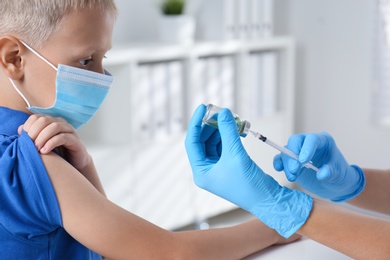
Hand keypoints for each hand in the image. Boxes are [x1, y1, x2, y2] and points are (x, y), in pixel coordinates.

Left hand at [19, 114, 90, 170]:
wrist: (75, 164)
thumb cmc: (58, 153)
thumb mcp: (42, 144)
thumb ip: (32, 137)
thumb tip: (20, 130)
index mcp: (52, 122)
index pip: (37, 117)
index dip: (28, 126)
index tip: (23, 139)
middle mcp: (61, 123)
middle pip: (45, 120)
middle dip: (34, 132)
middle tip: (29, 145)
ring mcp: (69, 130)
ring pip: (54, 127)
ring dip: (42, 137)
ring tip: (37, 149)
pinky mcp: (75, 140)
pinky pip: (63, 137)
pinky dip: (51, 143)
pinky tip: (45, 151)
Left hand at [185, 104, 312, 237]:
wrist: (267, 199)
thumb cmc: (248, 184)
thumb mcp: (235, 154)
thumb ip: (228, 131)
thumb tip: (223, 113)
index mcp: (201, 172)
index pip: (192, 142)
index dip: (196, 123)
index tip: (203, 107)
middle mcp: (206, 170)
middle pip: (203, 141)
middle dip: (212, 125)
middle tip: (220, 111)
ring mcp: (217, 168)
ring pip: (215, 142)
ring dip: (222, 130)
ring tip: (231, 119)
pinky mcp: (229, 166)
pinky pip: (225, 146)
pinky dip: (230, 137)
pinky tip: (237, 129)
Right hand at [273, 132, 364, 201]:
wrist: (334, 185)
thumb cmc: (340, 175)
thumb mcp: (339, 174)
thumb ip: (331, 172)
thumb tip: (321, 174)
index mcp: (323, 141)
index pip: (312, 139)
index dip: (306, 148)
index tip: (303, 161)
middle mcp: (308, 143)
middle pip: (295, 141)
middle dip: (292, 156)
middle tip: (294, 171)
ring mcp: (298, 151)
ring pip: (286, 151)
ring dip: (287, 164)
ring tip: (292, 177)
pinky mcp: (291, 161)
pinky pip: (281, 158)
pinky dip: (279, 163)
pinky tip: (279, 169)